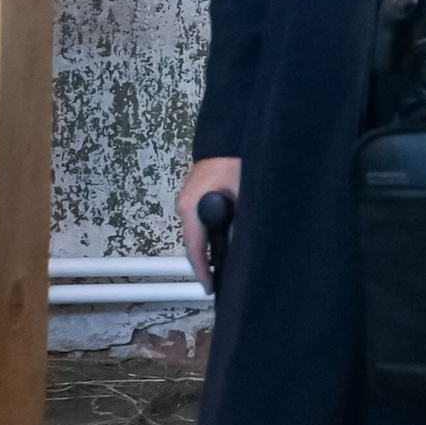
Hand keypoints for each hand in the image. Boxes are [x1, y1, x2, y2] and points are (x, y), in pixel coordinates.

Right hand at [177, 154, 241, 292]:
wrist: (228, 137)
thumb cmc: (233, 162)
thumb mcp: (241, 195)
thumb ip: (237, 222)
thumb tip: (237, 245)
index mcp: (190, 207)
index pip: (194, 248)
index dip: (202, 271)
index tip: (208, 287)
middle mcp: (185, 205)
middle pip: (192, 244)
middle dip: (203, 263)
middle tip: (215, 281)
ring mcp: (187, 200)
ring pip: (195, 233)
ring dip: (206, 248)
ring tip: (218, 266)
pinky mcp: (194, 196)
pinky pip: (199, 222)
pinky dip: (207, 234)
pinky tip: (219, 241)